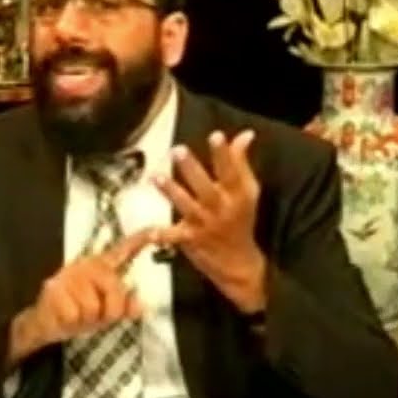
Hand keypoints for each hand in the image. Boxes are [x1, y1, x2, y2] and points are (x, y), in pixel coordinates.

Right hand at [9, 228, 153, 364]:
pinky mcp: (54, 289)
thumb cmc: (77, 314)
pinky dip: (72, 323)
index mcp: (101, 267)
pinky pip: (76, 315)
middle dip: (109, 313)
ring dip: (87, 320)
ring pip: (95, 308)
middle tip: (93, 316)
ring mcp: (69, 275)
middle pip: (116, 292)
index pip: (123, 250)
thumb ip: (124, 308)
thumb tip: (140, 306)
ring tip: (76, 315)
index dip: (141, 239)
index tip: (159, 229)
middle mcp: (87, 265)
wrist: (42, 324)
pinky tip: (64, 317)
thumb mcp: (105, 314)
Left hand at [152, 130, 268, 314]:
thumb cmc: (241, 219)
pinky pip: (175, 237)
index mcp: (237, 194)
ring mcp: (205, 225)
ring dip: (171, 192)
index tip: (216, 136)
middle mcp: (222, 209)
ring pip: (187, 207)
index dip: (224, 154)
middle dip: (192, 169)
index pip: (231, 171)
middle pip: (206, 187)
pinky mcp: (192, 240)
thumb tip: (245, 134)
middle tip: (178, 150)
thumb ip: (241, 162)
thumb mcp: (248, 191)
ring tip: (156, 177)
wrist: (240, 263)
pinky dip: (162, 235)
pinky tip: (150, 232)